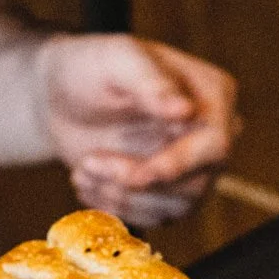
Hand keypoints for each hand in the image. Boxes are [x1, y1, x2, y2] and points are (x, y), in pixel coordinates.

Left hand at [42, 34, 239, 227]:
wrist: (63, 99)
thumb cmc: (91, 69)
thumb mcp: (115, 60)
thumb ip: (149, 81)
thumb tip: (185, 110)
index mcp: (213, 95)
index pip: (214, 144)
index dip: (178, 165)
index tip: (136, 174)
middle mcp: (212, 136)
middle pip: (196, 183)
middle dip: (137, 183)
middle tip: (88, 164)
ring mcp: (195, 169)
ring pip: (175, 207)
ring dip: (120, 195)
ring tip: (82, 168)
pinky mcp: (171, 194)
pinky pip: (154, 218)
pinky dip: (115, 207)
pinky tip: (89, 180)